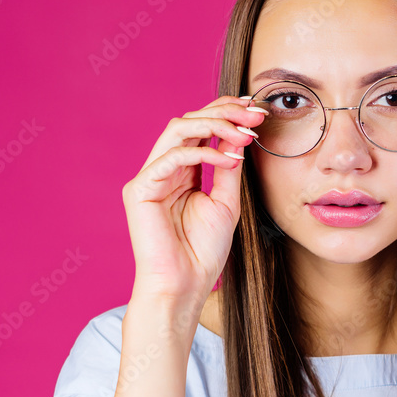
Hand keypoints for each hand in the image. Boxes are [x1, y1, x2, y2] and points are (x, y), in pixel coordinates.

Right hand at [120, 95, 265, 321]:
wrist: (185, 285)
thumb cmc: (203, 250)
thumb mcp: (226, 201)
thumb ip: (228, 167)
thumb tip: (239, 134)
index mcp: (182, 170)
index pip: (201, 129)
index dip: (226, 114)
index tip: (256, 111)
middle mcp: (163, 168)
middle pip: (188, 121)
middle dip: (224, 112)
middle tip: (254, 114)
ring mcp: (149, 177)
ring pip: (178, 130)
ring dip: (215, 125)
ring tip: (245, 133)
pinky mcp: (140, 189)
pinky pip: (172, 157)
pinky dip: (204, 153)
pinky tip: (229, 161)